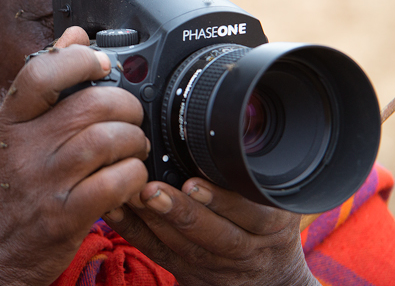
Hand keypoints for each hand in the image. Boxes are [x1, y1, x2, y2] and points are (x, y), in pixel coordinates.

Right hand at [0, 27, 149, 285]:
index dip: (79, 58)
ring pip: (107, 141)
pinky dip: (133, 175)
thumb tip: (75, 35)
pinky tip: (129, 177)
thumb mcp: (10, 135)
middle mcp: (23, 150)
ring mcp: (44, 185)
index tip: (101, 63)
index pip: (40, 72)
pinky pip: (116, 183)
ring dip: (134, 139)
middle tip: (130, 115)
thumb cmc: (1, 191)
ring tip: (133, 146)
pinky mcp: (65, 218)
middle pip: (89, 105)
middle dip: (125, 104)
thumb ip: (44, 85)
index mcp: (8, 124)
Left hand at [103, 178, 318, 285]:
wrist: (273, 281)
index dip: (222, 200)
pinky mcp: (190, 275)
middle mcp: (247, 249)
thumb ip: (254, 173)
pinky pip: (159, 254)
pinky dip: (134, 232)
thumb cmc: (271, 228)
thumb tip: (229, 125)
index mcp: (272, 225)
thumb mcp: (278, 200)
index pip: (252, 214)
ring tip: (128, 195)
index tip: (193, 182)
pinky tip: (115, 210)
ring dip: (152, 221)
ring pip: (184, 247)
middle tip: (151, 190)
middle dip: (180, 212)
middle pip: (214, 234)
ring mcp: (217, 267)